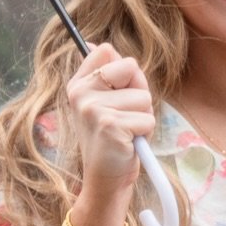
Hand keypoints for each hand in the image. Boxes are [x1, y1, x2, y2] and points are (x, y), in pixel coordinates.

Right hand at [65, 43, 155, 212]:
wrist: (106, 179)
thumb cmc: (114, 139)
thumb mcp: (107, 102)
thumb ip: (110, 75)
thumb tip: (103, 46)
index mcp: (78, 84)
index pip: (106, 51)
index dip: (123, 71)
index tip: (116, 92)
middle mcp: (81, 93)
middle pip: (131, 68)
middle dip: (138, 93)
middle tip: (125, 117)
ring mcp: (93, 109)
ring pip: (143, 97)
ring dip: (142, 117)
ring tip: (126, 132)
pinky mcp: (110, 125)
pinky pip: (147, 119)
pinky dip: (145, 133)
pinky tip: (128, 143)